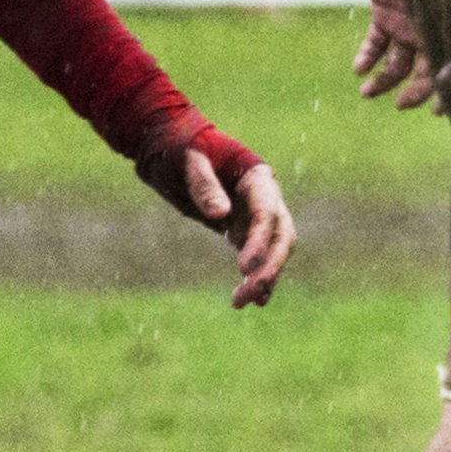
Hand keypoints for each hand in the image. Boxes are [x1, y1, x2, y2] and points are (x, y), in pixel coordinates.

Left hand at [153, 144, 295, 306]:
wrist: (169, 148)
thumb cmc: (179, 149)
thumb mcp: (187, 162)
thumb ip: (204, 185)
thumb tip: (221, 216)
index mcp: (257, 178)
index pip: (267, 213)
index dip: (260, 241)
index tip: (244, 267)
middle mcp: (264, 199)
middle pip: (281, 237)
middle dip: (269, 266)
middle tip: (250, 291)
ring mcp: (255, 216)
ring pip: (272, 252)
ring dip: (262, 277)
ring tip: (240, 302)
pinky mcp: (241, 229)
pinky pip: (256, 257)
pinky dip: (255, 277)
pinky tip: (250, 300)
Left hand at [350, 0, 437, 107]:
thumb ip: (450, 18)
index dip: (447, 92)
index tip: (439, 112)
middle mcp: (430, 29)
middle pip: (424, 72)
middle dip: (413, 93)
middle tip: (400, 105)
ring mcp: (406, 21)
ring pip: (396, 63)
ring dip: (384, 81)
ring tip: (368, 92)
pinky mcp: (383, 9)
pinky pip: (375, 42)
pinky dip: (367, 57)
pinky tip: (359, 70)